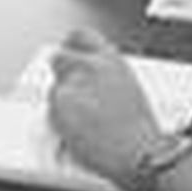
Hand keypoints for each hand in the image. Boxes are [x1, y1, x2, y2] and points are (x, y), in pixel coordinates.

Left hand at [47, 29, 164, 186]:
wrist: (139, 153)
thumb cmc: (140, 131)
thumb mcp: (129, 89)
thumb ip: (103, 77)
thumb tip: (88, 80)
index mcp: (111, 60)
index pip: (80, 36)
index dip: (71, 47)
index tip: (68, 55)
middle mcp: (90, 66)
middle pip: (58, 58)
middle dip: (61, 75)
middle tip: (69, 94)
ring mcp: (72, 83)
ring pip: (54, 89)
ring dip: (63, 103)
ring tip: (85, 123)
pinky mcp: (59, 103)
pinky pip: (50, 111)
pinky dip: (59, 121)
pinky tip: (79, 132)